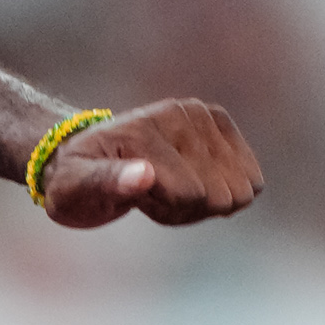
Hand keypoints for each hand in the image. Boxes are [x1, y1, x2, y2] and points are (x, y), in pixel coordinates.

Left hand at [37, 98, 263, 228]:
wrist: (83, 154)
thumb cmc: (75, 180)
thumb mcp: (74, 190)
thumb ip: (106, 183)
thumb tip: (144, 175)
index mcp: (146, 131)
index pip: (191, 194)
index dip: (167, 210)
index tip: (136, 196)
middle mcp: (181, 114)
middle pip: (221, 195)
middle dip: (189, 208)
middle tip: (151, 192)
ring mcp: (203, 115)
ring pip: (240, 190)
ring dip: (204, 202)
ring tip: (167, 187)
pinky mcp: (219, 121)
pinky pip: (250, 179)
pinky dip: (220, 191)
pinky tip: (188, 181)